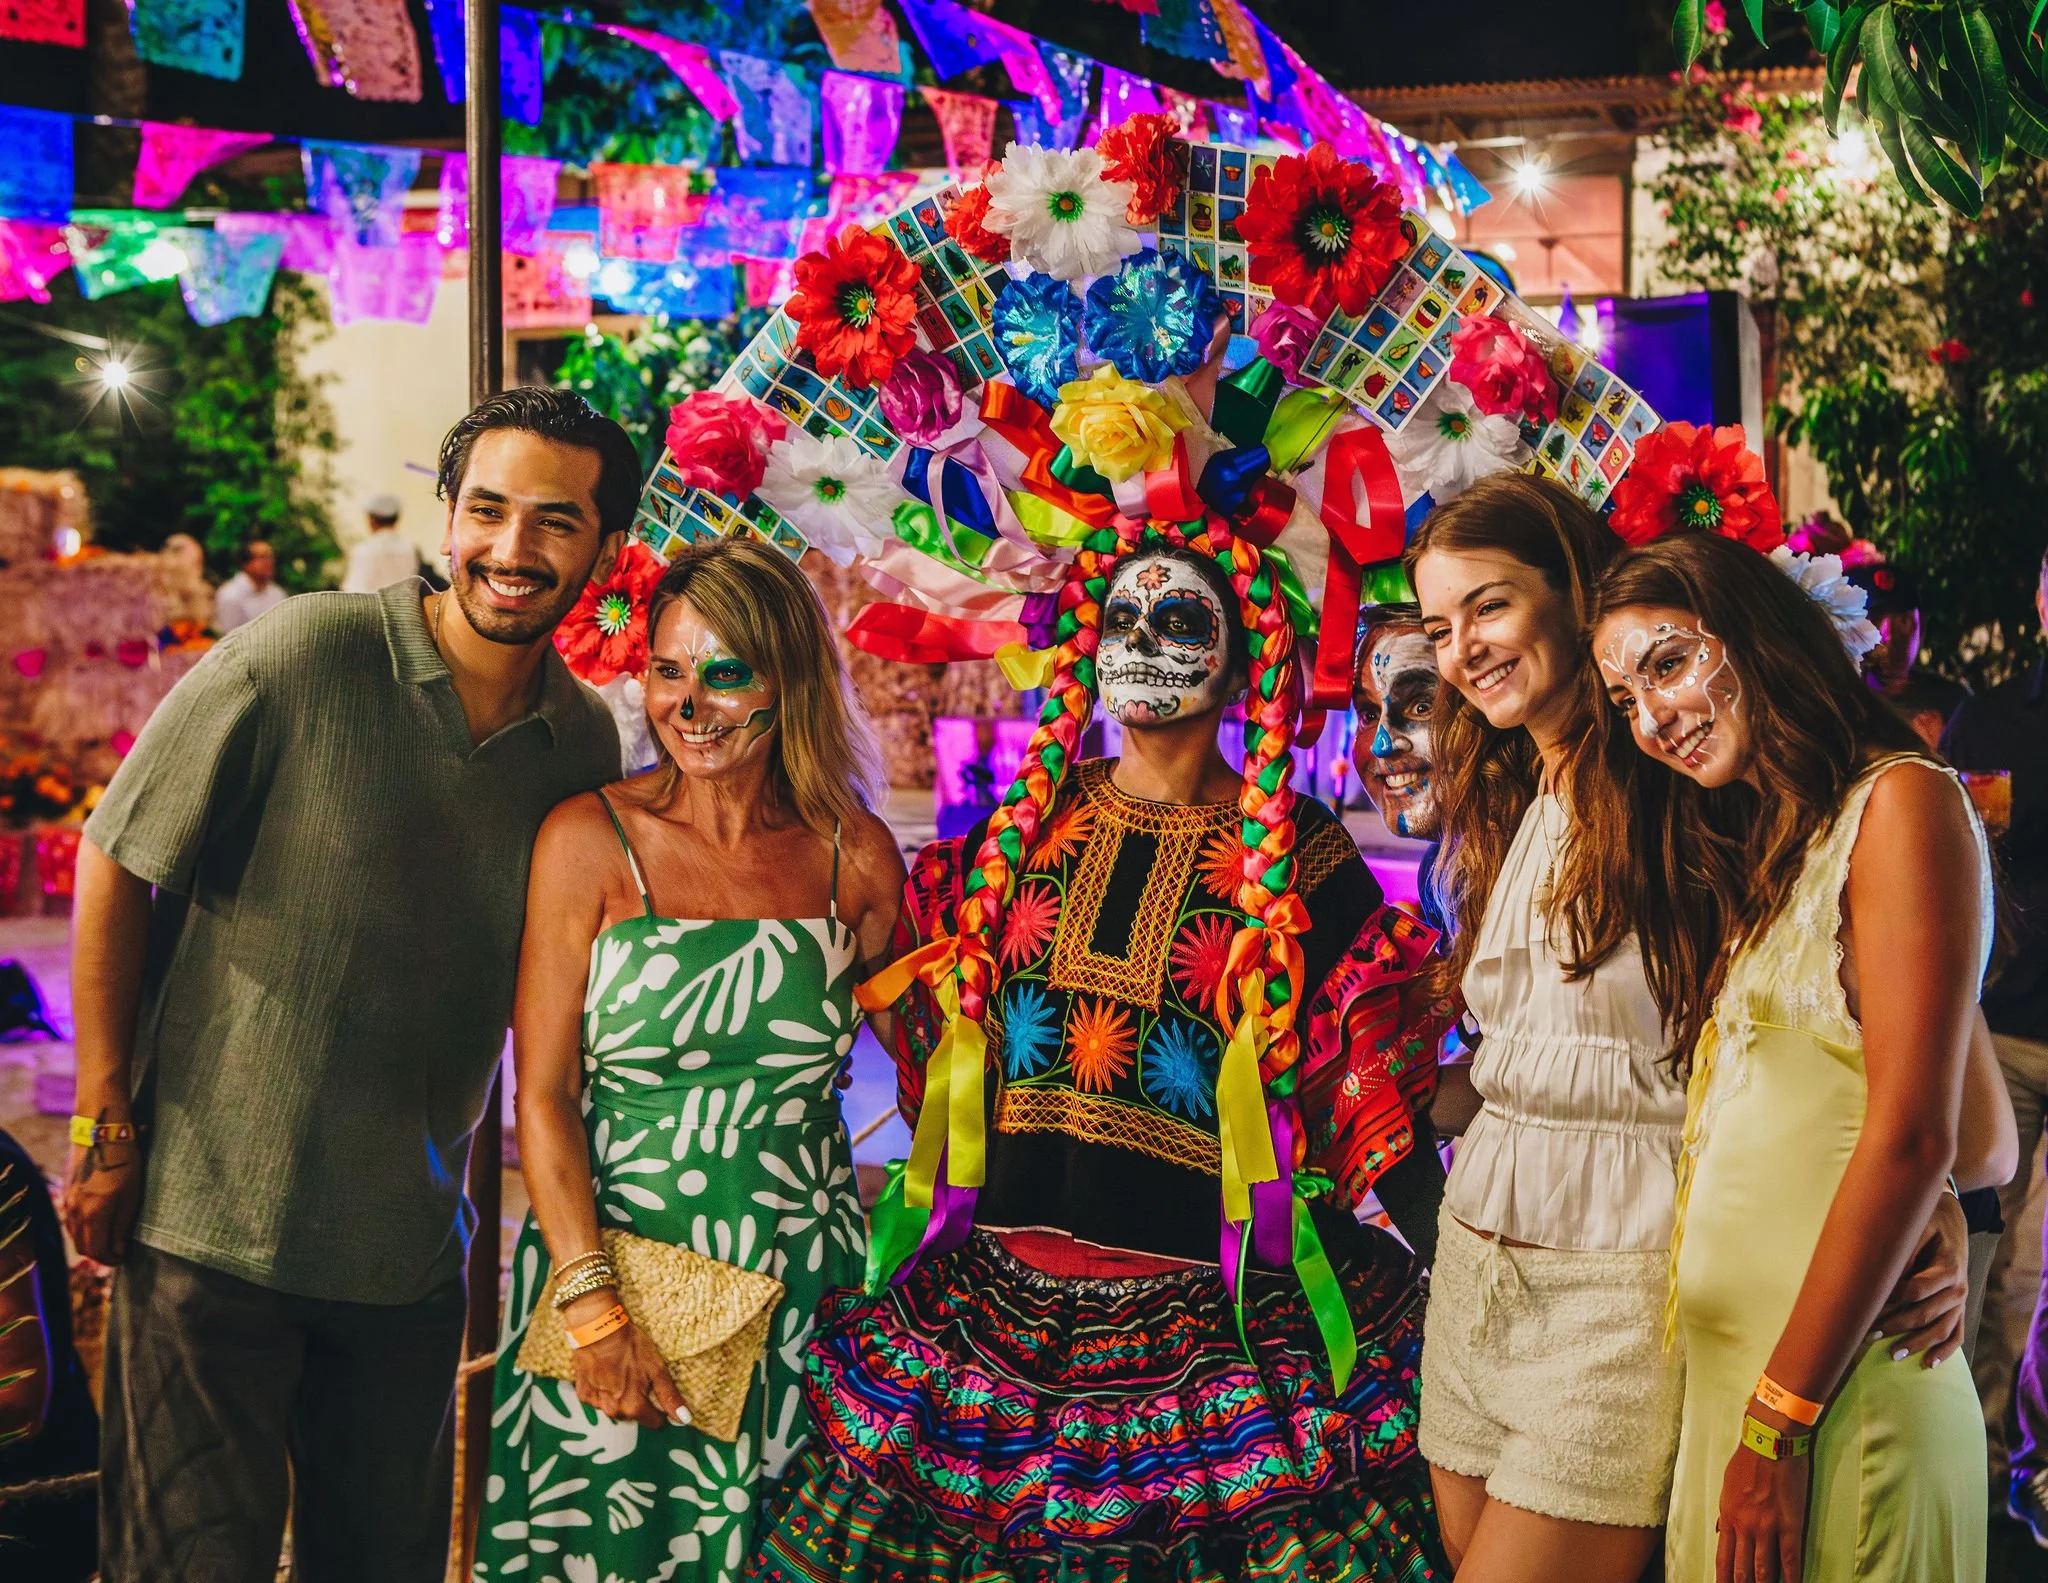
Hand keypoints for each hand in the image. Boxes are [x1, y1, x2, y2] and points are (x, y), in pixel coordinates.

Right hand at [60, 1136, 143, 1264]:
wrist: (101, 1135)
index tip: (125, 1257)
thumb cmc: (125, 1163)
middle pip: (83, 1248)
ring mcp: (67, 1204)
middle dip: (101, 1255)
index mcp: (94, 1214)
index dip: (112, 1259)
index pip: (98, 1250)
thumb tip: (119, 1250)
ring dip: (90, 1244)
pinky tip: (96, 1227)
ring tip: (110, 1242)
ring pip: (75, 1236)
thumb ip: (122, 1226)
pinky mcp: (66, 1195)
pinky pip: (71, 1223)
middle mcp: (76, 1212)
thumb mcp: (131, 1196)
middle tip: (118, 1253)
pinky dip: (82, 1232)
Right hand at [566, 1298, 690, 1429]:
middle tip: (638, 1377)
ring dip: (620, 1396)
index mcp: (632, 1407)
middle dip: (638, 1401)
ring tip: (621, 1373)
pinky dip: (604, 1390)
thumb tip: (684, 1419)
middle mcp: (612, 1411)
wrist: (598, 1329)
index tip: (657, 1393)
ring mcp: (595, 1404)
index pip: (653, 1422)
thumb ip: (669, 1396)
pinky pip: (599, 1399)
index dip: (660, 1410)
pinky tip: (606, 1373)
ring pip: (615, 1407)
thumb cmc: (631, 1346)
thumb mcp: (656, 1368)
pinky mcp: (583, 1394)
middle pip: (634, 1415)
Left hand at [1715, 1411, 1811, 1582]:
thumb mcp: (1727, 1486)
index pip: (1724, 1558)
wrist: (1770, 1442)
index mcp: (1729, 1516)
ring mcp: (1768, 1527)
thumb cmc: (1747, 1460)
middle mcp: (1745, 1526)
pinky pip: (1791, 1557)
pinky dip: (1791, 1577)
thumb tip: (1722, 1532)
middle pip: (1743, 1569)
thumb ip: (1726, 1513)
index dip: (1724, 1579)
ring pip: (1765, 1569)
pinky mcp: (1790, 1524)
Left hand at [1873, 1191, 1966, 1366]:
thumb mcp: (1917, 1227)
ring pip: (1942, 1329)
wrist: (1951, 1222)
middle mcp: (1958, 1288)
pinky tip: (1928, 1364)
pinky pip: (1956, 1334)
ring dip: (1918, 1344)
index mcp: (1948, 1267)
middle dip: (1898, 1326)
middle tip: (1870, 1335)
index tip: (1869, 1306)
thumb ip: (1903, 1250)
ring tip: (1893, 1355)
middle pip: (1927, 1313)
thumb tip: (1883, 1274)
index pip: (1916, 1290)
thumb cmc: (1927, 1223)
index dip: (1892, 1299)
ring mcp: (1960, 1301)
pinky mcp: (1959, 1308)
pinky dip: (1945, 1351)